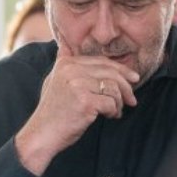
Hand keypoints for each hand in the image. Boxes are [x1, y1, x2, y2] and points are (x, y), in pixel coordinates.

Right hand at [15, 47, 139, 174]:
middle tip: (132, 100)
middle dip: (126, 86)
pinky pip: (111, 103)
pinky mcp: (85, 101)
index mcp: (66, 63)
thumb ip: (62, 62)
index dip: (121, 70)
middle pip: (111, 72)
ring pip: (114, 88)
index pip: (102, 61)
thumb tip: (64, 43)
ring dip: (119, 102)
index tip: (133, 78)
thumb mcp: (54, 80)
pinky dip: (114, 111)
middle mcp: (71, 70)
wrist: (43, 133)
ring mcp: (77, 85)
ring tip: (115, 111)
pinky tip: (109, 116)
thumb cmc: (53, 111)